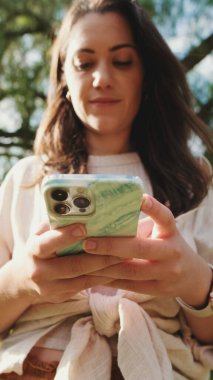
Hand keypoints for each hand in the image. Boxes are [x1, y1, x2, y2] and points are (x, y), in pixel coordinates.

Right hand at [10, 223, 121, 304]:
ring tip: (124, 258)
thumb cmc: (39, 247)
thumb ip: (55, 222)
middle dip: (97, 257)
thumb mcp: (40, 233)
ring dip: (105, 269)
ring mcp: (51, 287)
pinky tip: (117, 269)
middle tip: (119, 248)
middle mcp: (40, 271)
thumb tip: (78, 205)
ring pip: (82, 278)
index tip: (83, 227)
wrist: (23, 279)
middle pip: (71, 266)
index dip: (64, 236)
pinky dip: (102, 278)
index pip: (47, 244)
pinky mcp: (62, 296)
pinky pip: (86, 286)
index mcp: (33, 250)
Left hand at [83, 194, 211, 307]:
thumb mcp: (161, 232)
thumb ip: (139, 226)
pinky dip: (108, 280)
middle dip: (112, 246)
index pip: (165, 218)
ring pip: (130, 271)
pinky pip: (128, 285)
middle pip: (140, 248)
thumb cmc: (167, 245)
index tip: (140, 198)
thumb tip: (102, 219)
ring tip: (82, 261)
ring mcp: (165, 273)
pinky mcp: (156, 289)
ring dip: (103, 266)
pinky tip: (90, 276)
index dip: (154, 208)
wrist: (190, 276)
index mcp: (171, 233)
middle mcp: (171, 252)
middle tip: (87, 242)